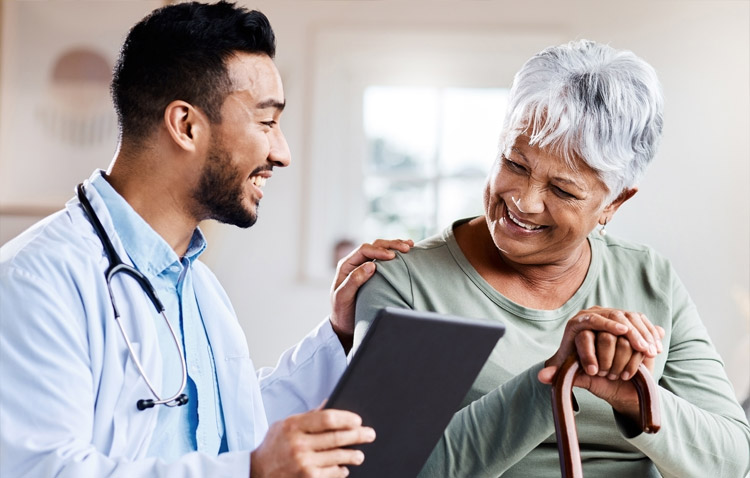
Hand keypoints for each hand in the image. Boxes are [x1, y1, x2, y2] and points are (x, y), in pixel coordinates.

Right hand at [250, 408, 375, 477]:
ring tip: (360, 455)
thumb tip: (329, 402)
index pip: (327, 418)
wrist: (256, 473)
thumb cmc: (273, 447)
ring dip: (354, 455)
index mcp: (293, 425)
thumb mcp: (285, 425)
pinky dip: (341, 471)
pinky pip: (332, 473)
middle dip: (358, 435)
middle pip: (337, 437)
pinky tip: (344, 468)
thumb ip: (308, 416)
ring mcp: (303, 463)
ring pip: (338, 456)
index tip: (357, 420)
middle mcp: (298, 444)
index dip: (346, 418)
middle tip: (370, 434)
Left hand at [330, 239, 412, 351]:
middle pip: (374, 246)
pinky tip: (407, 254)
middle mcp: (355, 263)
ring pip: (380, 249)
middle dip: (390, 245)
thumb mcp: (343, 297)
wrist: (344, 324)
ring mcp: (364, 267)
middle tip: (406, 247)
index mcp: (346, 265)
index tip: (392, 256)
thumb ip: (354, 280)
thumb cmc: (342, 312)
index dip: (379, 251)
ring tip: (410, 245)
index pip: (364, 250)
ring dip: (395, 246)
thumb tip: (371, 265)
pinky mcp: (373, 273)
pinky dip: (395, 254)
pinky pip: (384, 260)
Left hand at [539, 307, 664, 419]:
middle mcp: (594, 314)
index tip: (620, 332)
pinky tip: (656, 349)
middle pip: (614, 316)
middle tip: (640, 347)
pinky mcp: (629, 320)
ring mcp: (613, 315)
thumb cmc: (584, 371)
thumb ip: (558, 375)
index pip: (590, 320)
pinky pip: (642, 322)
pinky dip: (650, 334)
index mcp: (577, 324)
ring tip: (649, 351)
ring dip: (642, 334)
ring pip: (630, 318)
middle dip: (629, 332)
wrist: (602, 370)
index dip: (606, 324)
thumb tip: (542, 377)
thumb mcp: (571, 374)